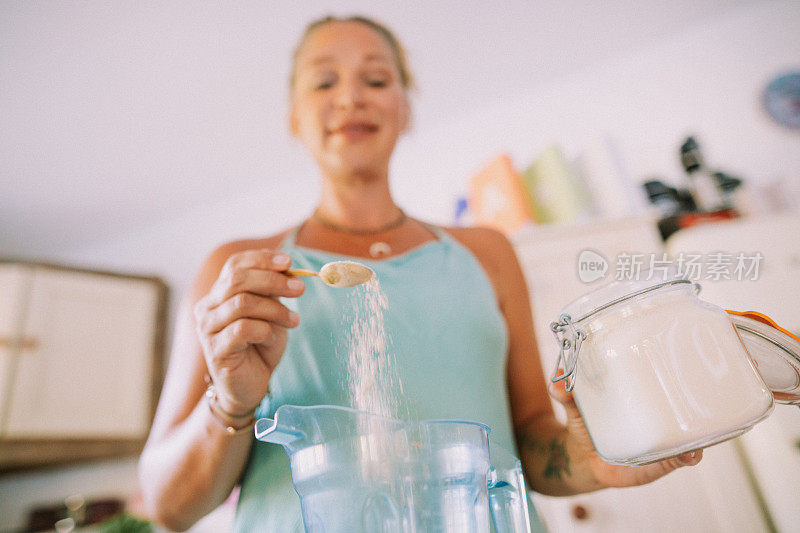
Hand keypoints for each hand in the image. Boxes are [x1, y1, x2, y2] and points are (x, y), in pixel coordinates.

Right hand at [193, 250, 303, 414]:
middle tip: (300, 289)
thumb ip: (272, 291)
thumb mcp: (270, 312)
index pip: (235, 264)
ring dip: (275, 309)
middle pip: (237, 280)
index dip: (261, 259)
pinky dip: (265, 330)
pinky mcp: (215, 350)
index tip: (289, 262)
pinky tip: (272, 339)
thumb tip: (288, 268)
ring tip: (294, 321)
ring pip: (242, 303)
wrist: (251, 385)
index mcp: (219, 293)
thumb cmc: (260, 346)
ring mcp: (208, 329)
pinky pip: (242, 329)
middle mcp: (207, 307)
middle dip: (273, 281)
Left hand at [549, 376, 702, 490]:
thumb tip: (555, 383)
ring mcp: (656, 443)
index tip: (686, 371)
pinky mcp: (653, 464)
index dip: (678, 380)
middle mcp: (651, 421)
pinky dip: (684, 459)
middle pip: (681, 413)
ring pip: (684, 438)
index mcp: (635, 402)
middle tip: (697, 407)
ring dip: (694, 439)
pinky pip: (674, 461)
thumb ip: (567, 396)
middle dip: (694, 410)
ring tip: (699, 439)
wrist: (585, 459)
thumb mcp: (576, 410)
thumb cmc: (586, 427)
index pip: (661, 388)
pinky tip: (691, 456)